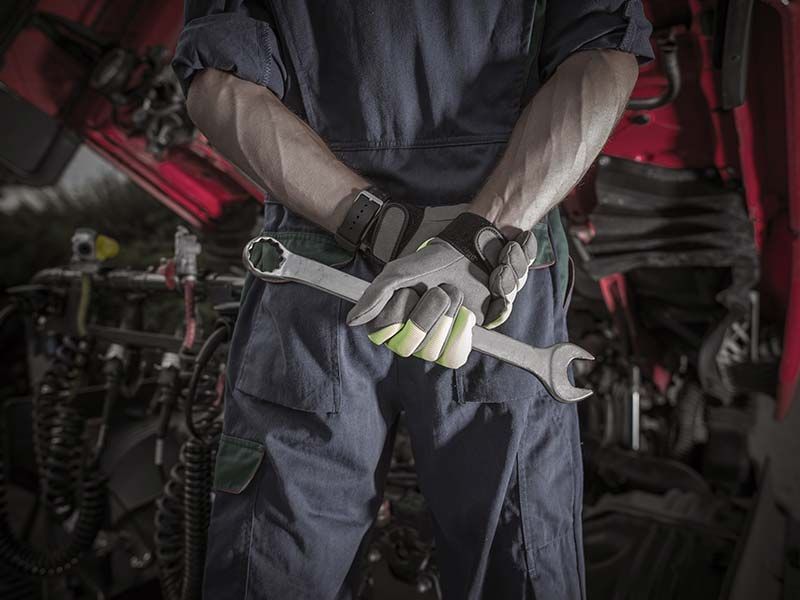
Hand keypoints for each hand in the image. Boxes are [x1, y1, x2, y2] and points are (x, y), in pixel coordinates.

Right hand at [347, 213, 536, 367]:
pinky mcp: (453, 349)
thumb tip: (351, 321)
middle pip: (407, 346)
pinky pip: (452, 357)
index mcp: (386, 320)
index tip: (411, 291)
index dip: (398, 312)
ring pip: (430, 352)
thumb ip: (374, 295)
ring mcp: (429, 346)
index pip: (381, 334)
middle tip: (439, 290)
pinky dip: (461, 332)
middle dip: (427, 312)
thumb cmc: (431, 265)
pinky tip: (464, 314)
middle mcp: (405, 338)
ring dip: (447, 316)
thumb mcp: (398, 273)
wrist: (468, 260)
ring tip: (453, 296)